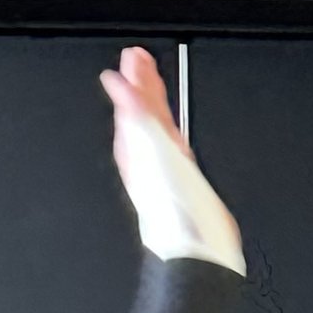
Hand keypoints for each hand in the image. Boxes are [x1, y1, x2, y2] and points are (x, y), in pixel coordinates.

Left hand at [99, 45, 243, 272]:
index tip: (132, 59)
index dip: (131, 82)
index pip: (130, 107)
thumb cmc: (174, 212)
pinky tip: (168, 128)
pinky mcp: (183, 184)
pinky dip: (167, 131)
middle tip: (139, 61)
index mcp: (137, 151)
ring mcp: (164, 173)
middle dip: (140, 88)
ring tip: (149, 80)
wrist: (197, 252)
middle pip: (140, 116)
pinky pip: (169, 148)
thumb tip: (116, 82)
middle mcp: (147, 161)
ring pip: (154, 129)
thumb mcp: (153, 151)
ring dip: (151, 103)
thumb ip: (137, 114)